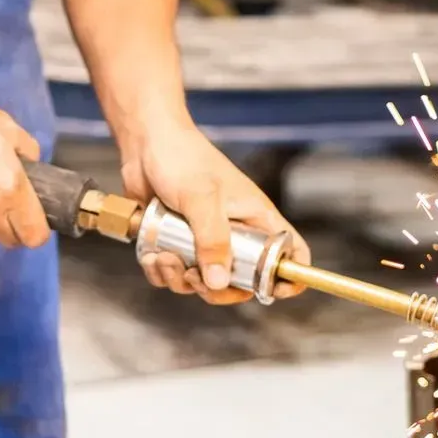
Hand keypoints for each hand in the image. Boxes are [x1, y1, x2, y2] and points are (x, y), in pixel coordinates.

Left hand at [119, 125, 309, 305]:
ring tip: (164, 257)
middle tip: (195, 278)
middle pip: (242, 283)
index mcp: (257, 220)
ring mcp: (206, 242)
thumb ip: (212, 240)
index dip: (290, 277)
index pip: (291, 252)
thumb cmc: (184, 159)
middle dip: (216, 290)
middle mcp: (236, 235)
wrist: (146, 144)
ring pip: (204, 283)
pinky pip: (175, 275)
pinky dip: (162, 272)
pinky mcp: (179, 244)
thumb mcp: (202, 199)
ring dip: (180, 280)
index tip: (273, 293)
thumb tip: (219, 283)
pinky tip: (152, 254)